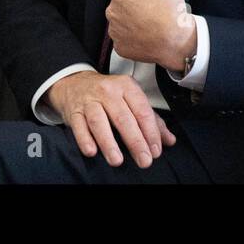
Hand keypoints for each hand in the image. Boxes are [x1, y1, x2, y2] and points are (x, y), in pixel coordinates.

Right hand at [46, 70, 176, 167]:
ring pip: (99, 122)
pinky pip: (78, 126)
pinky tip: (92, 151)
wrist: (75, 83)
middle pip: (123, 118)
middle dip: (135, 141)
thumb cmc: (108, 94)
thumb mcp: (131, 99)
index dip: (151, 132)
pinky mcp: (74, 111)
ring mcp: (89, 101)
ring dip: (108, 142)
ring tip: (117, 160)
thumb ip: (151, 120)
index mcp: (127, 86)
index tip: (155, 151)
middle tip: (144, 160)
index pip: (142, 111)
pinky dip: (84, 139)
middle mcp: (108, 91)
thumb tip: (169, 140)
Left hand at [106, 0, 198, 70]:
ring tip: (149, 20)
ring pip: (122, 20)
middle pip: (122, 0)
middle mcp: (114, 10)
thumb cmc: (170, 15)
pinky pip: (123, 39)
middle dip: (135, 1)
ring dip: (132, 19)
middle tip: (151, 4)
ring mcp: (116, 30)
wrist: (174, 42)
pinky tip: (146, 34)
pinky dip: (132, 37)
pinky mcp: (120, 46)